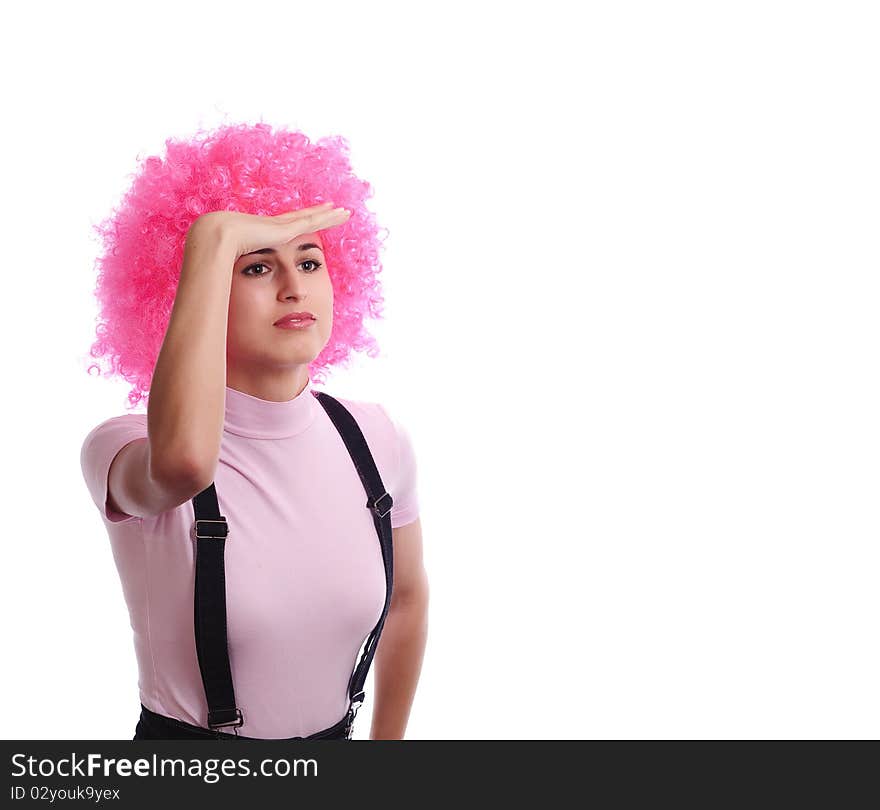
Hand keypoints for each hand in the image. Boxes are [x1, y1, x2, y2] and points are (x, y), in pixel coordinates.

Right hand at [189, 202, 350, 259]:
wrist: (217, 237)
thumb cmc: (219, 254)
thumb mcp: (232, 266)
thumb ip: (235, 274)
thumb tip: (225, 290)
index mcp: (266, 234)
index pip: (288, 228)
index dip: (300, 224)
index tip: (310, 220)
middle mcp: (277, 226)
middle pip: (305, 219)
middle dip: (319, 215)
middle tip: (335, 211)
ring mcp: (284, 225)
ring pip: (314, 217)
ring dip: (330, 214)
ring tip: (345, 211)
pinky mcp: (289, 228)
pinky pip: (315, 220)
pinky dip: (329, 216)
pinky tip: (341, 212)